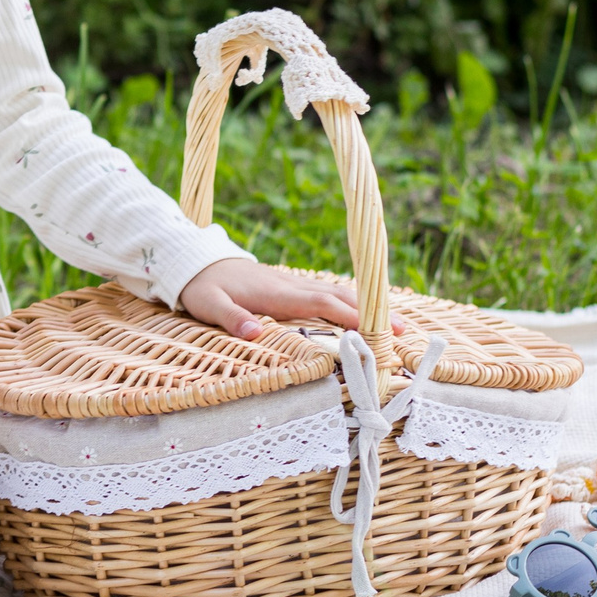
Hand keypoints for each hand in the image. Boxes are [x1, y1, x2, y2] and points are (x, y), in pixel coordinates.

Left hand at [178, 256, 408, 341]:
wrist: (194, 261)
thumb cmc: (201, 286)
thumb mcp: (207, 305)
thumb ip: (230, 319)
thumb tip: (256, 334)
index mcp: (277, 293)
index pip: (323, 303)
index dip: (351, 315)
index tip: (376, 330)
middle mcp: (291, 286)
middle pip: (339, 296)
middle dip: (371, 311)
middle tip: (402, 331)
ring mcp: (292, 285)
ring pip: (336, 292)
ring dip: (365, 305)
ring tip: (394, 324)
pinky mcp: (289, 288)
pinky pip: (326, 294)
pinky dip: (349, 302)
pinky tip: (362, 313)